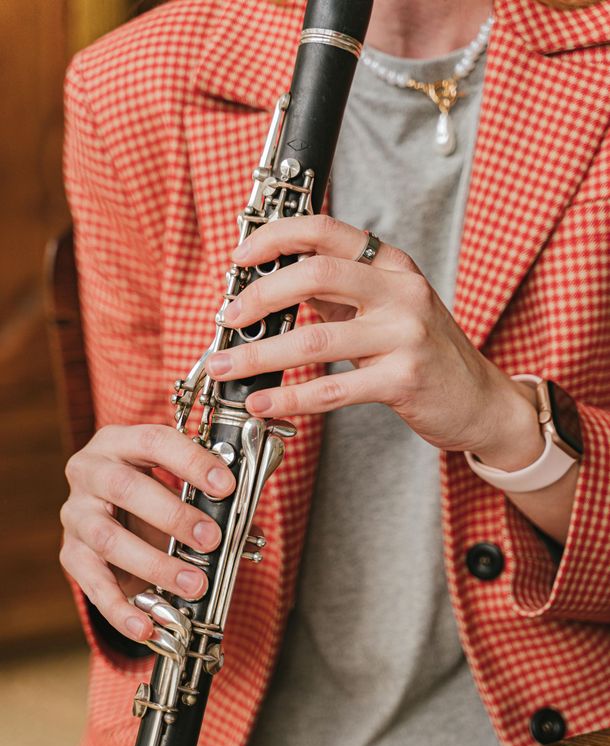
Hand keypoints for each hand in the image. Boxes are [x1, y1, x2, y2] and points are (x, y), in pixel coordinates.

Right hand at [59, 424, 234, 641]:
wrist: (104, 509)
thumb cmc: (148, 490)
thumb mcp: (174, 480)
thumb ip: (209, 496)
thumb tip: (251, 530)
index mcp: (119, 442)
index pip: (154, 442)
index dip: (191, 462)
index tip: (226, 485)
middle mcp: (89, 472)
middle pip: (126, 490)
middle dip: (174, 516)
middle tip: (212, 539)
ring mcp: (76, 514)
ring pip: (109, 540)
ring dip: (156, 565)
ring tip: (195, 584)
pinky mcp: (71, 554)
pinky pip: (93, 584)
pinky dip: (121, 610)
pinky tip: (147, 626)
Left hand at [206, 215, 542, 466]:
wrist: (479, 400)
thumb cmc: (425, 354)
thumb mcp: (386, 309)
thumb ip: (338, 294)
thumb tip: (271, 289)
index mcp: (391, 265)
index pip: (325, 230)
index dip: (275, 237)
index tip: (240, 258)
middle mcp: (401, 291)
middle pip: (314, 274)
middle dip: (260, 296)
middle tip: (229, 318)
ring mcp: (405, 334)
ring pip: (314, 338)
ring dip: (260, 355)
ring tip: (226, 367)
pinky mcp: (404, 379)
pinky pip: (333, 389)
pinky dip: (290, 398)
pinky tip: (263, 404)